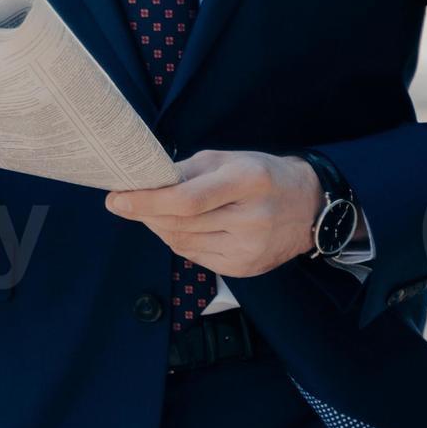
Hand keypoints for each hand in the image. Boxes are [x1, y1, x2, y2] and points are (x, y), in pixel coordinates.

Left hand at [103, 150, 319, 278]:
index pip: (187, 199)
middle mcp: (251, 218)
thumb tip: (145, 182)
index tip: (116, 198)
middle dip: (146, 213)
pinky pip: (195, 256)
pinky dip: (178, 241)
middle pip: (181, 224)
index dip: (147, 202)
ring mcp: (250, 248)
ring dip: (159, 227)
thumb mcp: (228, 159)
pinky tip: (178, 227)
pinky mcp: (245, 268)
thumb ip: (186, 171)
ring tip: (153, 212)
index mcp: (247, 181)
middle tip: (126, 202)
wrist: (310, 207)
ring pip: (183, 243)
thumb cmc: (262, 175)